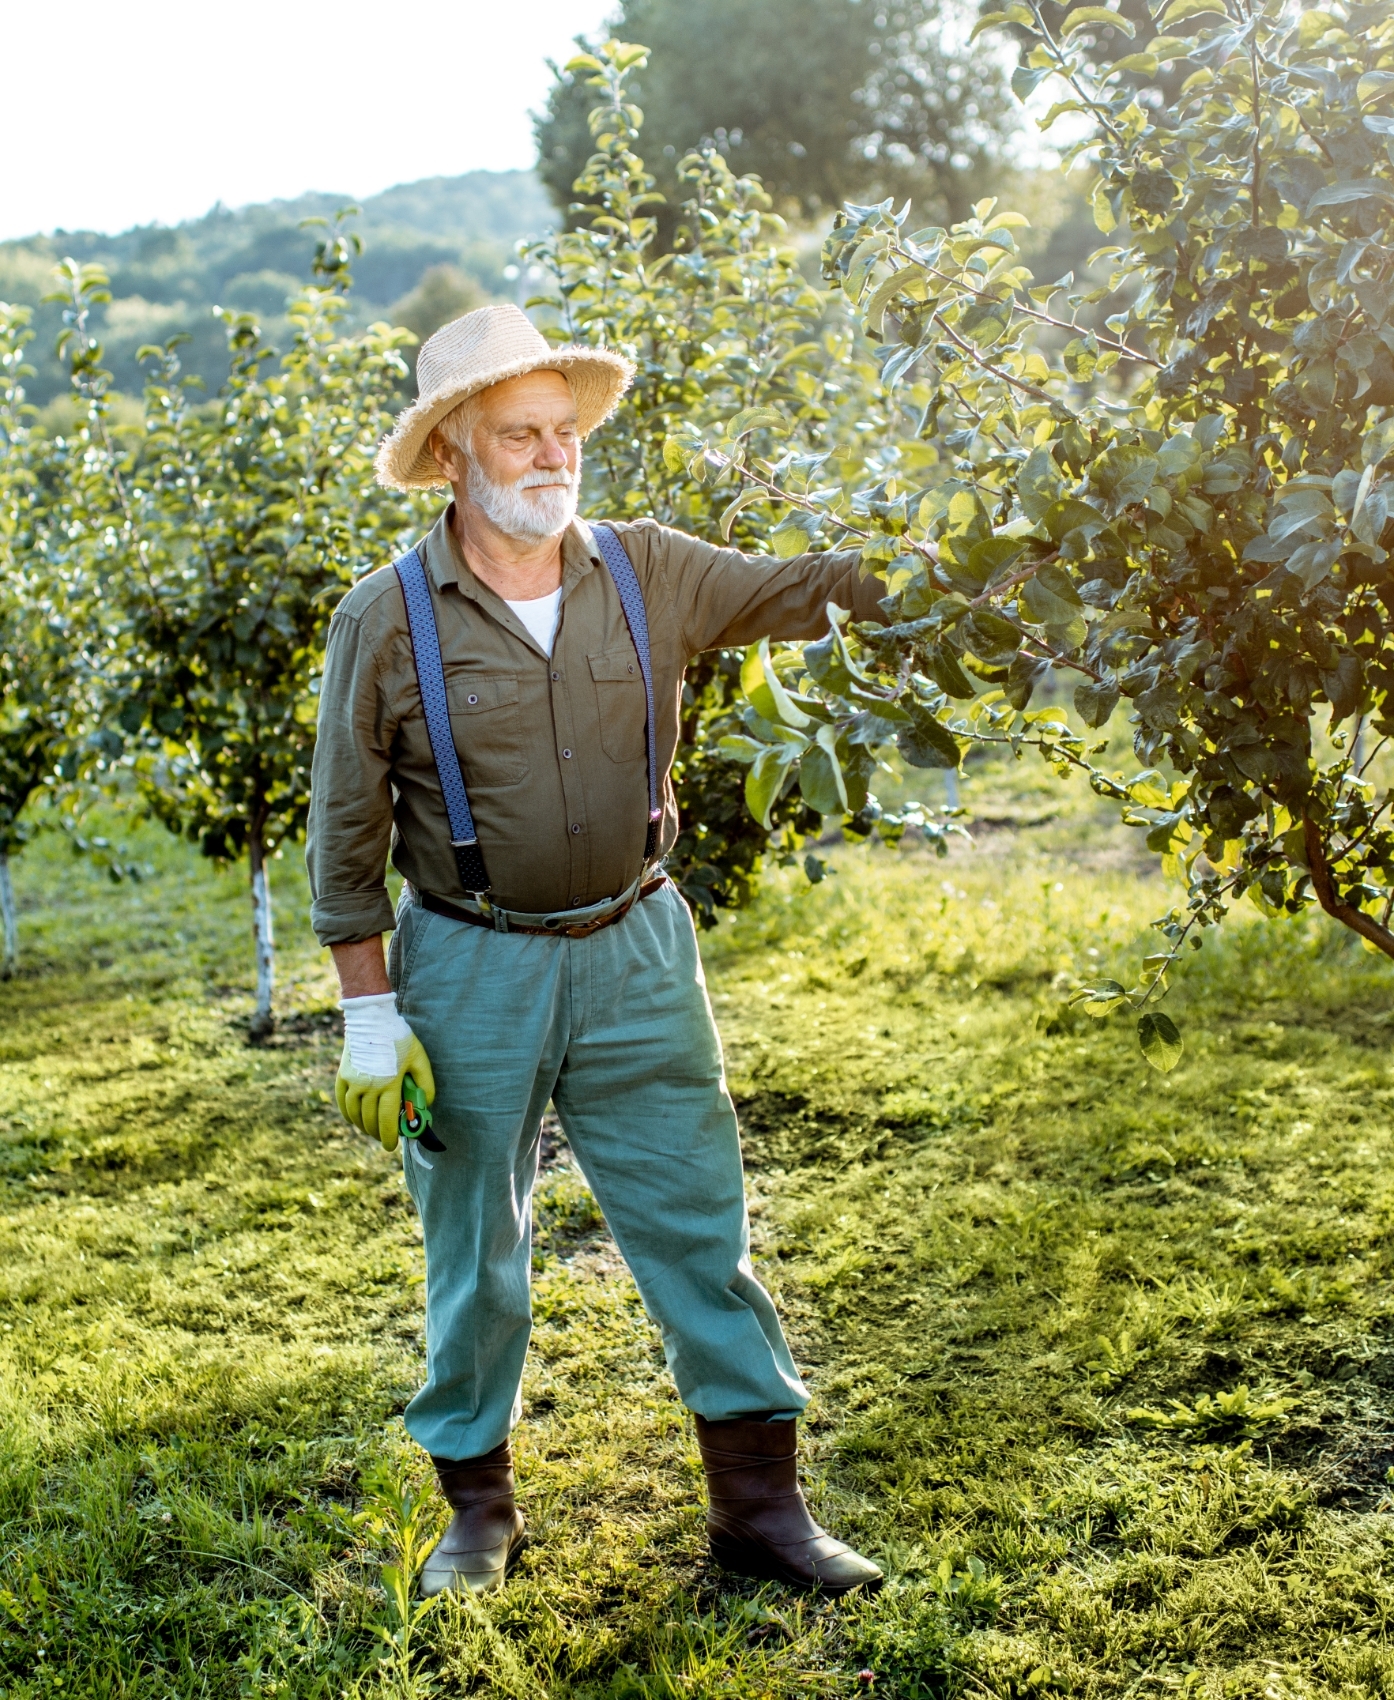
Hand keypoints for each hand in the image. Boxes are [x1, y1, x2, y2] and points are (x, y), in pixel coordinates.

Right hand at [335, 994, 435, 1152]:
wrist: (371, 1018)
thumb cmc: (398, 1038)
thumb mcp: (419, 1058)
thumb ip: (425, 1083)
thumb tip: (426, 1104)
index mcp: (388, 1083)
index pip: (387, 1120)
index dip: (389, 1137)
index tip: (391, 1146)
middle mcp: (368, 1086)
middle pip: (370, 1120)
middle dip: (379, 1133)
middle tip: (385, 1138)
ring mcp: (353, 1082)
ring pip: (355, 1115)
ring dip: (363, 1126)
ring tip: (372, 1129)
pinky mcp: (343, 1076)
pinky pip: (342, 1103)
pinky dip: (348, 1115)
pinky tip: (355, 1118)